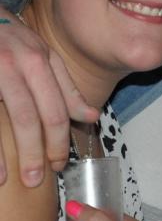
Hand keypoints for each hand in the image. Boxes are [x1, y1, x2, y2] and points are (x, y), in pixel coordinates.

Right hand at [0, 11, 98, 186]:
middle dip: (42, 151)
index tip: (61, 163)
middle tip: (42, 179)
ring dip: (20, 153)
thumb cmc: (11, 40)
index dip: (61, 139)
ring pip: (15, 117)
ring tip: (23, 180)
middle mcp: (19, 65)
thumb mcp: (41, 54)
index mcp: (40, 60)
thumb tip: (92, 116)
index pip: (58, 106)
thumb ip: (64, 86)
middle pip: (37, 116)